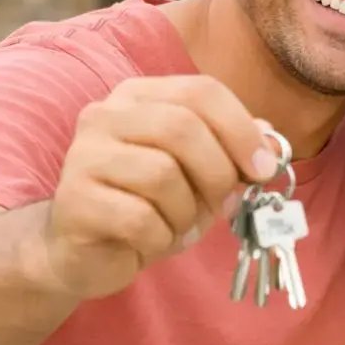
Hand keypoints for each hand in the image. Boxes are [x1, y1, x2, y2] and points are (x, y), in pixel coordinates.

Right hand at [43, 75, 275, 298]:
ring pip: (162, 174)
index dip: (242, 129)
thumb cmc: (150, 205)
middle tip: (224, 204)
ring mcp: (82, 155)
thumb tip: (271, 141)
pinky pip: (140, 218)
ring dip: (187, 212)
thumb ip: (233, 151)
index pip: (202, 91)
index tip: (264, 168)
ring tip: (177, 224)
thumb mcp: (200, 174)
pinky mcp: (73, 201)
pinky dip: (161, 237)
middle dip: (218, 173)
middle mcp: (105, 115)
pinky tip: (151, 240)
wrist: (85, 253)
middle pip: (183, 127)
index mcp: (139, 96)